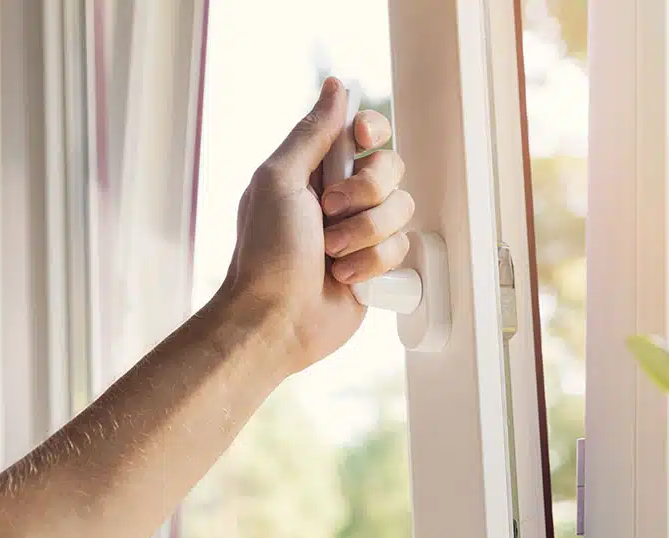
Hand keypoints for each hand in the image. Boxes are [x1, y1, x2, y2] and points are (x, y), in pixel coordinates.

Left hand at [221, 77, 411, 371]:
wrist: (277, 319)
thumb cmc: (266, 252)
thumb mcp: (279, 180)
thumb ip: (312, 133)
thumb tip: (336, 87)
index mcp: (317, 169)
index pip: (365, 132)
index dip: (372, 132)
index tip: (361, 142)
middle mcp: (343, 196)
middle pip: (391, 168)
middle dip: (365, 193)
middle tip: (330, 212)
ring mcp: (362, 231)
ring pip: (401, 210)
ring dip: (365, 234)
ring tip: (332, 254)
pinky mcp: (377, 265)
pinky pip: (402, 249)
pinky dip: (372, 264)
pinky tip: (344, 277)